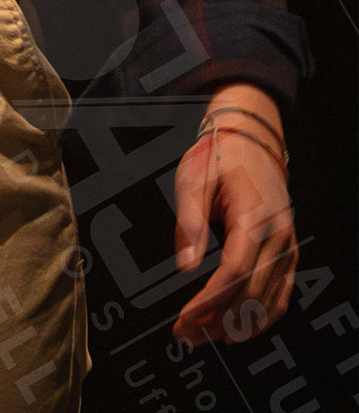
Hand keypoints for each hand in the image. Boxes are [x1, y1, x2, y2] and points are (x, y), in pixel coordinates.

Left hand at [172, 84, 295, 347]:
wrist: (252, 137)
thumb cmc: (219, 155)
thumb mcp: (194, 178)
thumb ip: (190, 222)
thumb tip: (185, 267)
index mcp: (253, 215)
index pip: (234, 272)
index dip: (209, 301)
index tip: (184, 318)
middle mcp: (278, 234)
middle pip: (250, 293)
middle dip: (216, 319)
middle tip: (185, 334)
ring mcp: (288, 244)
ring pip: (267, 300)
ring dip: (236, 324)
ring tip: (203, 336)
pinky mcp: (289, 250)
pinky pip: (281, 294)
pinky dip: (262, 317)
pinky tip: (238, 329)